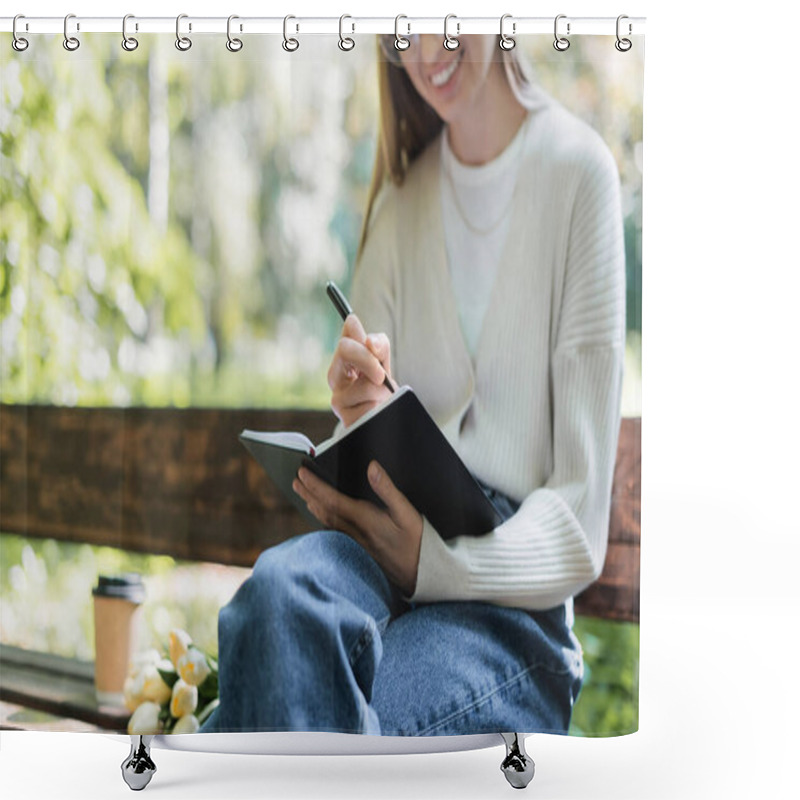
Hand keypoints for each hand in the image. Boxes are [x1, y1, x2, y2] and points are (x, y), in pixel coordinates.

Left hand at [292, 460, 422, 595]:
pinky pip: (335, 532)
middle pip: (325, 511)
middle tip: (295, 481)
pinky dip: (324, 521)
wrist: (421, 574)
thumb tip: (371, 467)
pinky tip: (323, 518)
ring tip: (304, 495)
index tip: (302, 473)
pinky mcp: (359, 550)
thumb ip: (387, 489)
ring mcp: (356, 543)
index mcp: (365, 520)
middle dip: (308, 494)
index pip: (332, 500)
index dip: (315, 486)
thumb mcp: (407, 512)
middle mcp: (355, 532)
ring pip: (328, 523)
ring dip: (313, 506)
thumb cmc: (417, 542)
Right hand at [328, 315, 394, 427]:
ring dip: (382, 392)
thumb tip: (367, 339)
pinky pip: (370, 408)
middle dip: (370, 360)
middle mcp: (335, 376)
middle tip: (382, 376)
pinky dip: (380, 408)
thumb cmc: (381, 388)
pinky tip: (376, 411)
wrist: (383, 417)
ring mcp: (337, 399)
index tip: (374, 348)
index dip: (362, 336)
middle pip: (345, 349)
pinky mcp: (346, 419)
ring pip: (366, 385)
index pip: (348, 332)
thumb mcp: (383, 363)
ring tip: (381, 398)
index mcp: (343, 359)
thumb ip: (379, 346)